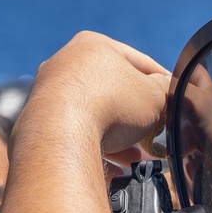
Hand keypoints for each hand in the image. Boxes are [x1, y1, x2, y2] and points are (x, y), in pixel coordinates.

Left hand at [25, 32, 171, 153]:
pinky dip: (95, 148)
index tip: (173, 100)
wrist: (61, 134)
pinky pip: (75, 134)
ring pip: (94, 114)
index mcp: (94, 45)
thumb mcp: (155, 95)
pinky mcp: (38, 120)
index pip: (139, 62)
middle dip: (136, 116)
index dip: (161, 82)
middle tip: (154, 134)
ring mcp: (48, 91)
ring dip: (118, 137)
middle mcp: (66, 62)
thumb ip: (166, 90)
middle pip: (114, 90)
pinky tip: (112, 167)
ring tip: (135, 158)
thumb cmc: (112, 105)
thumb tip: (167, 90)